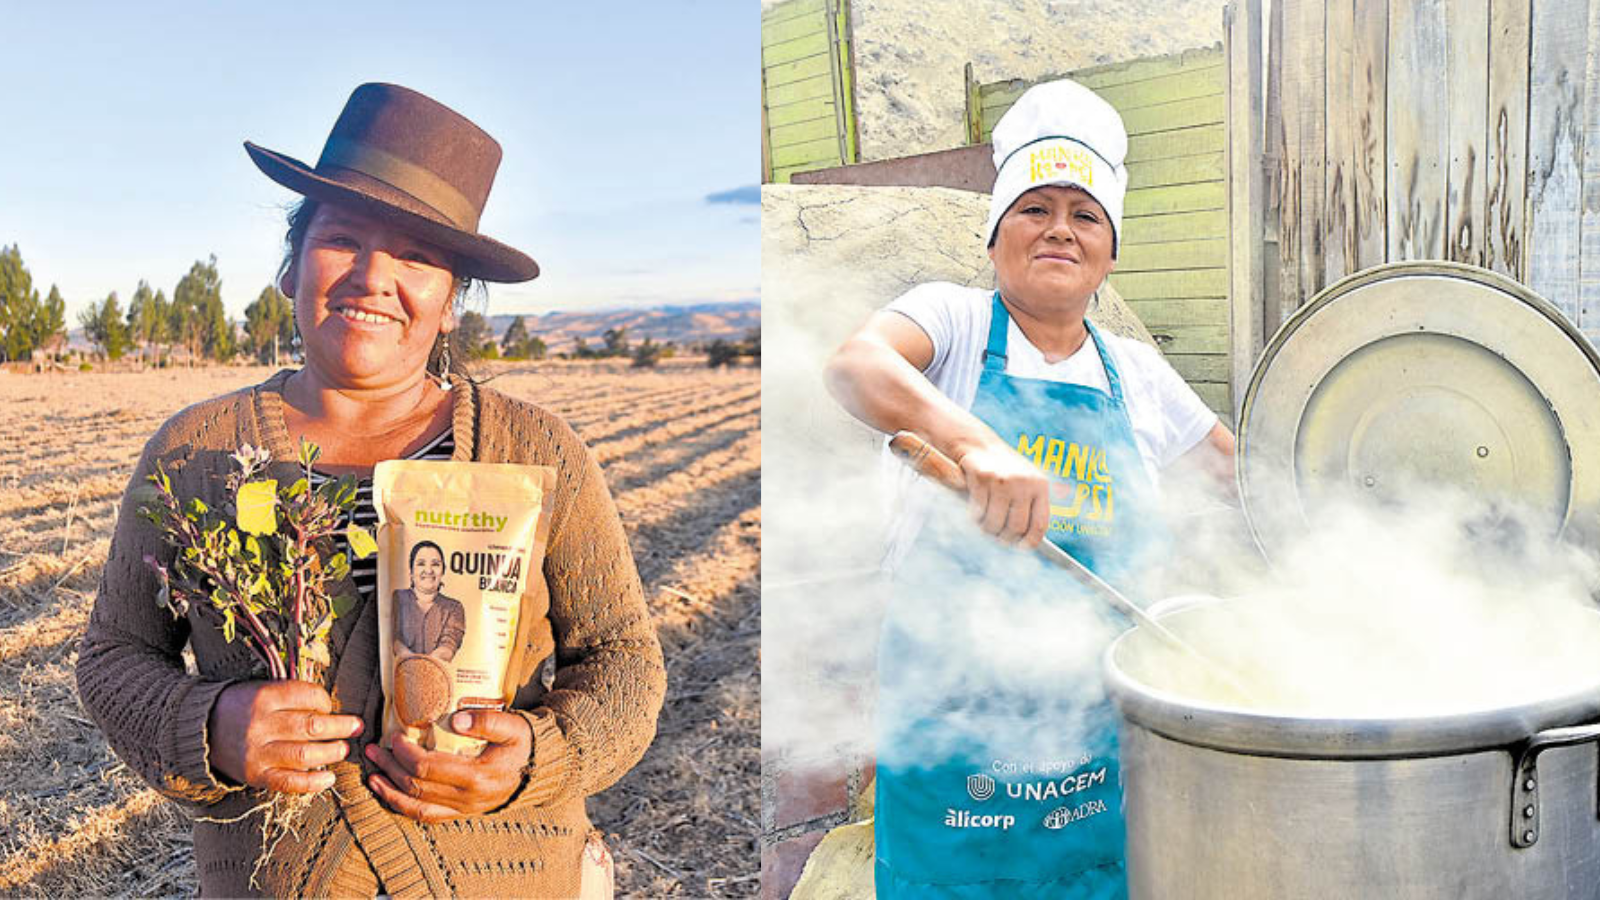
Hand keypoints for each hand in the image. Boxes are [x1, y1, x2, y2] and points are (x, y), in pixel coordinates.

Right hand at [207, 679, 362, 792]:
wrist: (201, 731)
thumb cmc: (241, 707)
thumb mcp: (261, 689)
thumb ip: (292, 696)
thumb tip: (331, 709)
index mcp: (264, 697)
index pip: (308, 696)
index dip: (326, 701)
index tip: (329, 706)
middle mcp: (261, 725)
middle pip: (312, 726)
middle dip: (341, 727)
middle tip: (355, 727)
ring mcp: (258, 753)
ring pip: (305, 754)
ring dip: (332, 752)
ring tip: (343, 749)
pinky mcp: (255, 776)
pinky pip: (289, 783)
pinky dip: (313, 783)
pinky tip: (329, 778)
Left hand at [364, 710, 532, 821]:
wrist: (538, 770)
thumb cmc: (523, 744)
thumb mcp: (513, 726)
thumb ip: (487, 721)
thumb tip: (456, 719)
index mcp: (477, 776)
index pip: (427, 767)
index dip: (405, 753)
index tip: (395, 736)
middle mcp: (466, 798)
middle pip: (415, 786)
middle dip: (389, 767)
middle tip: (373, 749)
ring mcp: (462, 809)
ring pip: (415, 807)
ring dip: (389, 791)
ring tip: (372, 774)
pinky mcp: (460, 813)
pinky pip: (425, 816)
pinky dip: (403, 806)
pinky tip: (390, 793)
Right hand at [956, 443, 1050, 547]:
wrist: (979, 444)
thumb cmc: (1003, 470)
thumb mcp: (1025, 482)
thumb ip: (1032, 506)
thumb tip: (1031, 542)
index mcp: (1040, 485)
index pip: (1039, 524)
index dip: (1030, 542)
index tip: (1020, 548)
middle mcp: (1024, 482)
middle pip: (1016, 527)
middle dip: (1004, 537)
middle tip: (997, 536)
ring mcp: (1003, 480)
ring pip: (995, 523)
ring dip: (987, 529)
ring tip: (984, 524)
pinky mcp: (983, 478)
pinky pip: (978, 512)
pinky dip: (975, 517)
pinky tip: (975, 511)